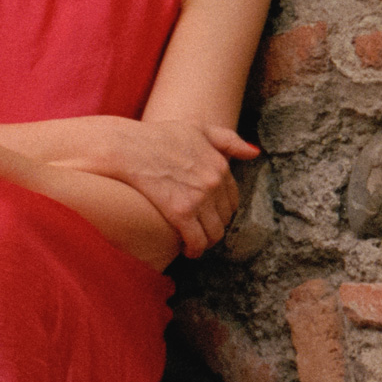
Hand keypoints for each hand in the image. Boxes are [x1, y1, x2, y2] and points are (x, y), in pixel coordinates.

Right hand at [76, 113, 259, 255]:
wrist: (127, 147)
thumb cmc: (158, 137)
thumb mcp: (199, 129)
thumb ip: (229, 140)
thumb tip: (254, 154)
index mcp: (220, 165)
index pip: (232, 198)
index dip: (224, 211)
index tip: (212, 216)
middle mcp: (214, 183)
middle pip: (225, 217)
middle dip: (215, 226)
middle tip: (202, 231)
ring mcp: (198, 198)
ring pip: (214, 232)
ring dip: (207, 241)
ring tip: (196, 244)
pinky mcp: (180, 212)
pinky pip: (197, 240)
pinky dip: (195, 249)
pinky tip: (188, 251)